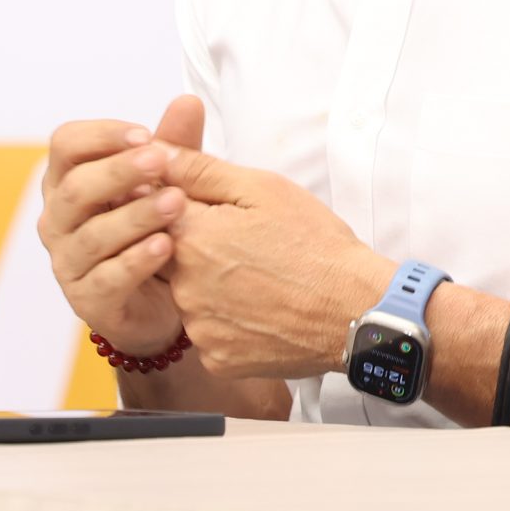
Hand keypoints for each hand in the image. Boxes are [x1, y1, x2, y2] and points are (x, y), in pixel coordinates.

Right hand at [37, 95, 206, 356]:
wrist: (161, 303)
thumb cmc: (152, 229)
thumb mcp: (166, 183)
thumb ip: (173, 145)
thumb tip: (189, 100)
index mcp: (68, 180)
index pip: (65, 144)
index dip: (102, 135)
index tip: (145, 133)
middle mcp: (58, 219)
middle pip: (75, 187)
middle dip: (119, 171)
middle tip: (160, 159)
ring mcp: (68, 262)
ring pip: (93, 234)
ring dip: (135, 215)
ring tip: (176, 202)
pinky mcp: (87, 301)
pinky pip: (107, 278)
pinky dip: (137, 260)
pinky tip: (166, 246)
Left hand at [161, 144, 388, 380]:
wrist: (356, 311)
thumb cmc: (315, 245)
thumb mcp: (261, 189)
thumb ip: (199, 169)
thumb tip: (153, 151)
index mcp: (191, 237)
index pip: (157, 211)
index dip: (186, 208)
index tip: (216, 215)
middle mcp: (185, 286)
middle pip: (171, 256)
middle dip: (199, 247)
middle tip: (248, 250)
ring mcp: (199, 328)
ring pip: (190, 296)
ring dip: (211, 286)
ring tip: (258, 279)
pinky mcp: (216, 359)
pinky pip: (209, 332)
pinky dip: (227, 322)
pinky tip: (259, 310)